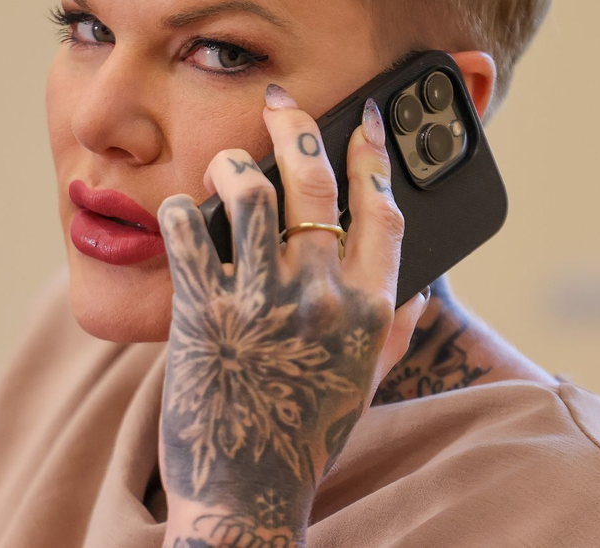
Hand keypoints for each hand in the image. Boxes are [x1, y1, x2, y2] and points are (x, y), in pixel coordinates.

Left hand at [156, 84, 428, 545]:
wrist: (246, 499)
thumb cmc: (300, 438)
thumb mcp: (362, 386)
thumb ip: (391, 334)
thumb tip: (419, 296)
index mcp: (368, 310)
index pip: (382, 209)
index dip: (376, 154)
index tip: (368, 118)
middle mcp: (320, 298)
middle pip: (314, 183)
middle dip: (298, 126)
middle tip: (280, 100)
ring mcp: (261, 303)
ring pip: (249, 194)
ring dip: (233, 165)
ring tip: (224, 165)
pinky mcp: (203, 313)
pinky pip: (188, 232)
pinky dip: (181, 210)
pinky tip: (180, 210)